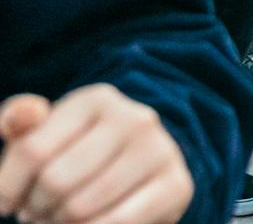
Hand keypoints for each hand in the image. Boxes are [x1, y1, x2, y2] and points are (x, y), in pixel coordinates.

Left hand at [0, 86, 193, 223]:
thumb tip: (23, 116)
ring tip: (58, 218)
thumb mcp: (45, 133)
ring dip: (58, 223)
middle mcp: (134, 118)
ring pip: (81, 207)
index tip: (8, 203)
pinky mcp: (177, 185)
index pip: (31, 151)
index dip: (8, 188)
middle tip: (36, 211)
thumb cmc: (75, 152)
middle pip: (56, 181)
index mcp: (97, 99)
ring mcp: (160, 151)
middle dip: (35, 207)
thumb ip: (19, 120)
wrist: (141, 170)